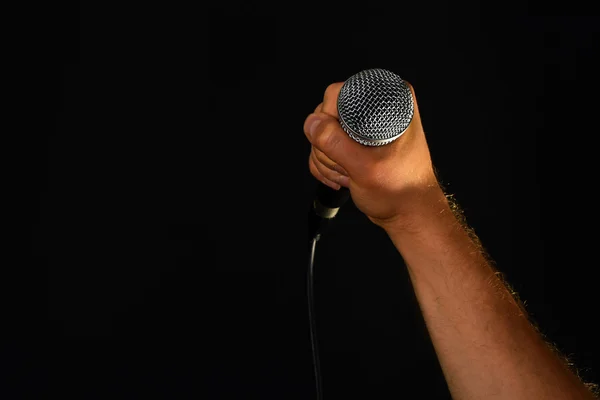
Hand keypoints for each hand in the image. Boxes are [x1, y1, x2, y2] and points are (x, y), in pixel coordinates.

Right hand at [303, 82, 440, 229]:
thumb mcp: (366, 168)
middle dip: (329, 147)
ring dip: (328, 160)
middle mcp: (376, 108)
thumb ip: (336, 144)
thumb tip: (313, 124)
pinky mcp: (354, 141)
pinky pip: (324, 146)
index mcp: (390, 101)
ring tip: (351, 173)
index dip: (331, 121)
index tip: (344, 146)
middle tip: (350, 165)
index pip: (338, 94)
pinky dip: (328, 166)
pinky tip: (346, 176)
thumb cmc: (401, 190)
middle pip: (325, 114)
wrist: (408, 212)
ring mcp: (363, 126)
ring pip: (321, 133)